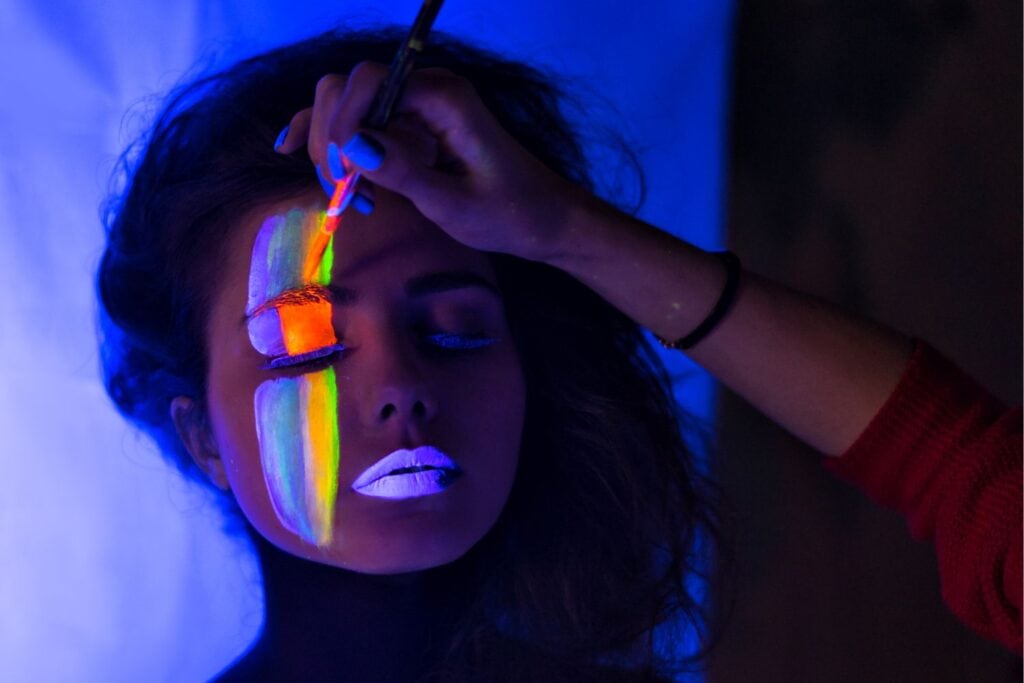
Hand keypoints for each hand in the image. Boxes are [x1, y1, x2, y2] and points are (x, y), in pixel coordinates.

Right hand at [275, 62, 579, 262]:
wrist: (543, 219)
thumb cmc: (509, 214)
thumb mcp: (455, 204)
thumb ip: (404, 172)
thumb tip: (352, 148)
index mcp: (445, 97)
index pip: (369, 81)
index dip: (342, 120)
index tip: (341, 170)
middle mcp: (426, 91)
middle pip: (347, 89)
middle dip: (330, 137)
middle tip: (341, 190)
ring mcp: (416, 107)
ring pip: (345, 108)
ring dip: (332, 150)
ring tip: (351, 198)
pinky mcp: (411, 127)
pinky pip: (361, 125)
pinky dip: (336, 145)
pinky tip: (299, 156)